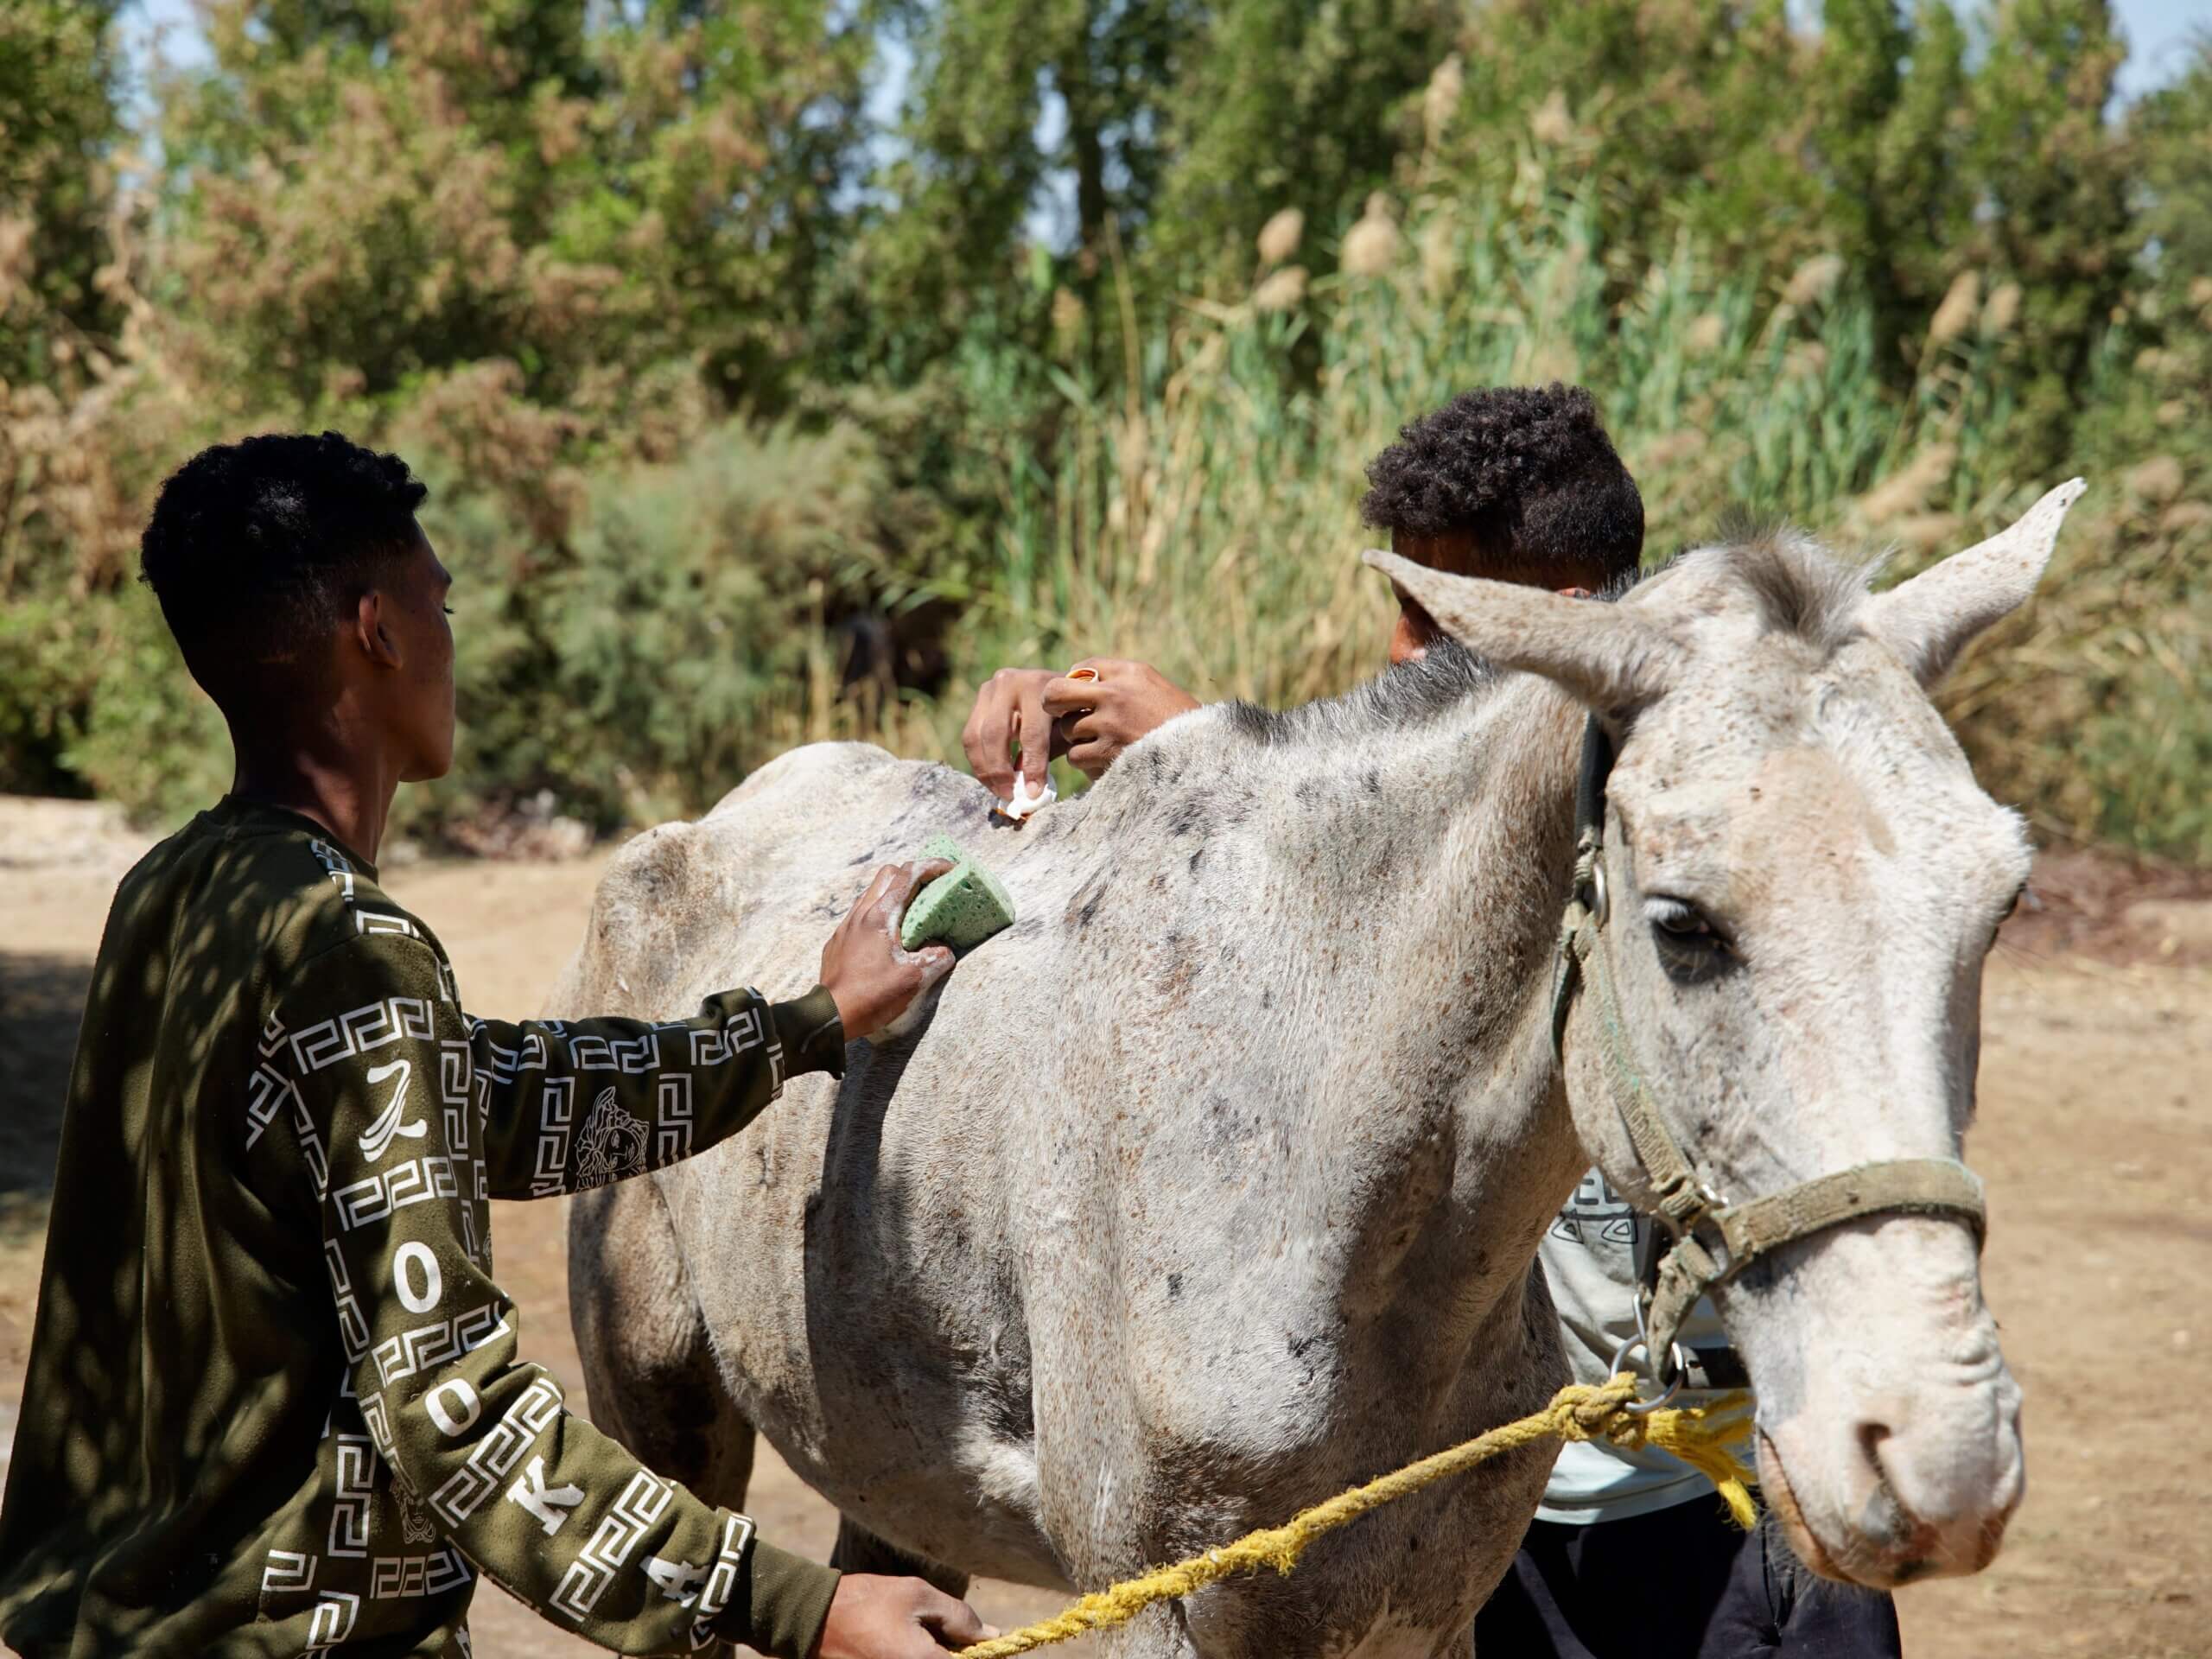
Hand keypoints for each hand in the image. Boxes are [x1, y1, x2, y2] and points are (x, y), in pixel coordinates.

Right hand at [813, 1574, 993, 1657]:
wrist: (815, 1620)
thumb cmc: (866, 1602)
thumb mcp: (917, 1596)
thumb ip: (959, 1616)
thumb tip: (992, 1635)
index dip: (982, 1653)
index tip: (981, 1640)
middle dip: (957, 1653)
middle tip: (943, 1631)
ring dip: (939, 1653)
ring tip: (918, 1633)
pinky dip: (921, 1655)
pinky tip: (906, 1641)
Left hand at [818, 862, 956, 1040]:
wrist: (830, 1016)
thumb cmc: (872, 996)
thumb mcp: (913, 979)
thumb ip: (935, 959)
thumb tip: (944, 950)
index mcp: (880, 916)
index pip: (907, 875)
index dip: (932, 866)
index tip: (949, 869)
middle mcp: (860, 914)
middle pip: (887, 875)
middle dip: (911, 875)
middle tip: (930, 891)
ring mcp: (845, 926)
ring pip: (871, 894)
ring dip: (893, 895)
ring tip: (911, 915)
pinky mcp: (838, 941)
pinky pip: (860, 915)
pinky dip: (879, 914)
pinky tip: (888, 938)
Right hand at [961, 667, 1064, 801]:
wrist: (1059, 686)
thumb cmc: (1069, 711)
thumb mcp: (1068, 728)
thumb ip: (1050, 753)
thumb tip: (1029, 791)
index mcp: (1039, 686)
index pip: (1031, 734)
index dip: (1032, 767)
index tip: (1033, 794)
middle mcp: (1009, 682)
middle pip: (994, 733)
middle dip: (1000, 771)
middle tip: (1010, 795)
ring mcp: (990, 689)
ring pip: (975, 736)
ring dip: (984, 770)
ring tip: (1000, 791)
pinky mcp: (979, 700)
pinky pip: (970, 737)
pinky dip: (979, 761)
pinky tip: (992, 779)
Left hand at [1040, 659, 1199, 780]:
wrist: (1203, 754)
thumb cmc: (1176, 721)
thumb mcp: (1153, 686)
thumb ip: (1118, 679)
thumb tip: (1074, 677)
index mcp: (1131, 672)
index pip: (1082, 666)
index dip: (1075, 682)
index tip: (1081, 696)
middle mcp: (1117, 693)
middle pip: (1057, 691)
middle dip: (1054, 703)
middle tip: (1063, 713)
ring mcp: (1111, 723)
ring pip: (1066, 729)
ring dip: (1077, 737)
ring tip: (1101, 741)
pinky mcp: (1109, 752)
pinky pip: (1075, 755)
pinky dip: (1085, 760)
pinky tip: (1104, 759)